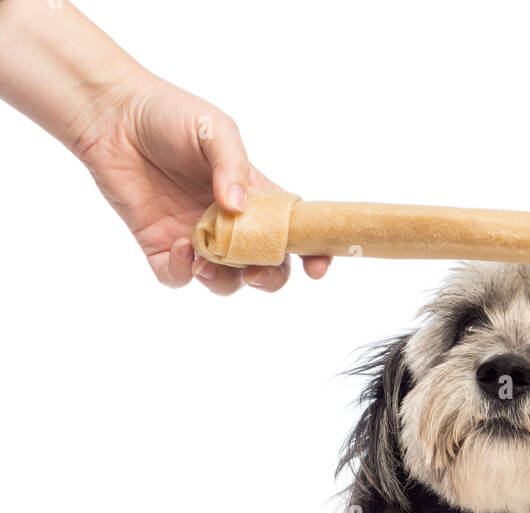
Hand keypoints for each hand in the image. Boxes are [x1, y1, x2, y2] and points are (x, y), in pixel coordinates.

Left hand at [73, 72, 330, 294]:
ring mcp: (196, 238)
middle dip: (268, 278)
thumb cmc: (168, 114)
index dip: (311, 252)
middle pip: (264, 267)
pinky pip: (177, 277)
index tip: (316, 267)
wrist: (112, 115)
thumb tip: (239, 207)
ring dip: (223, 280)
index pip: (291, 231)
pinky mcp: (161, 246)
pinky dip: (182, 273)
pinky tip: (180, 250)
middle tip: (255, 271)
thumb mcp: (213, 129)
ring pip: (223, 280)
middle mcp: (229, 223)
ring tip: (208, 260)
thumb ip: (231, 164)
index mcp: (253, 195)